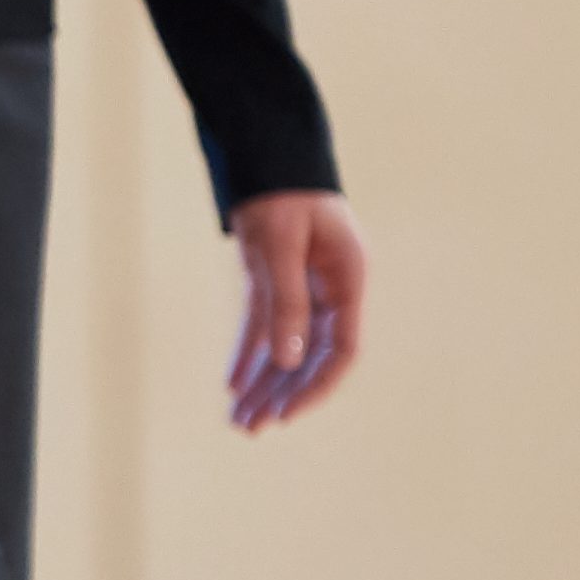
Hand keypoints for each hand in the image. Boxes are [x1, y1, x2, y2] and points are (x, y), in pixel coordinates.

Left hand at [226, 190, 365, 429]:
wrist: (267, 150)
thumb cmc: (282, 192)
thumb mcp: (280, 245)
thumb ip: (286, 302)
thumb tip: (286, 361)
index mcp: (348, 280)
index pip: (343, 351)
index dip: (316, 387)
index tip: (286, 415)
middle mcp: (330, 289)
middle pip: (311, 356)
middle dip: (282, 394)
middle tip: (251, 428)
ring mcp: (304, 286)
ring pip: (284, 346)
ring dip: (262, 383)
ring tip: (239, 420)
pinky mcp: (274, 281)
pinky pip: (262, 326)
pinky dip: (247, 354)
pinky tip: (232, 384)